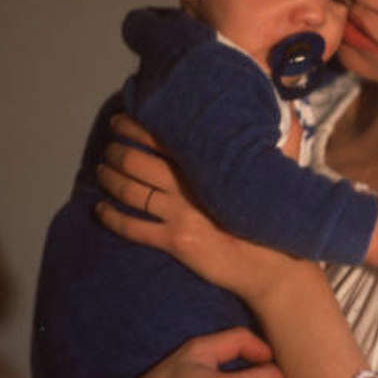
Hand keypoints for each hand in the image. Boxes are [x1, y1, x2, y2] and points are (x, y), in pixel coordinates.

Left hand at [95, 115, 305, 302]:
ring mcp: (179, 214)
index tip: (122, 119)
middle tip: (110, 145)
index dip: (136, 126)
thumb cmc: (273, 213)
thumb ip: (270, 142)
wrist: (271, 262)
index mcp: (207, 165)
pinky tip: (99, 210)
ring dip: (111, 179)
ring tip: (102, 170)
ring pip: (132, 192)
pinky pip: (133, 228)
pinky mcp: (175, 241)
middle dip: (117, 151)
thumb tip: (278, 115)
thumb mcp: (275, 170)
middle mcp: (188, 186)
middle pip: (138, 162)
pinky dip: (111, 218)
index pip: (162, 138)